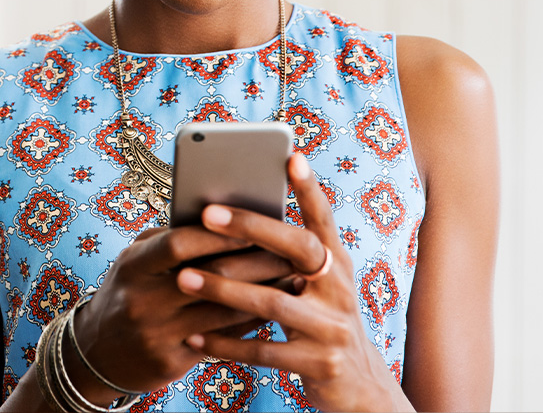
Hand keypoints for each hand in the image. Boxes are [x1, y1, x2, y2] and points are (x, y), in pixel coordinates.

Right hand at [68, 222, 293, 400]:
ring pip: (223, 312)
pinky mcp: (170, 361)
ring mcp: (156, 334)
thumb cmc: (128, 291)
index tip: (256, 224)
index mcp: (133, 265)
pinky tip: (271, 310)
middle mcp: (142, 300)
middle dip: (256, 262)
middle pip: (210, 277)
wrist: (96, 352)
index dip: (220, 233)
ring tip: (291, 279)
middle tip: (290, 251)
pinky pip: (222, 340)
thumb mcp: (135, 261)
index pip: (180, 243)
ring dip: (263, 295)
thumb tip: (224, 219)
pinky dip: (249, 323)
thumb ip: (170, 240)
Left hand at [174, 153, 410, 411]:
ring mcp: (333, 328)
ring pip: (272, 303)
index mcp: (336, 263)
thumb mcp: (316, 286)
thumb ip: (286, 258)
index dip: (308, 188)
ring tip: (183, 279)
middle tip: (205, 213)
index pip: (322, 219)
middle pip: (296, 249)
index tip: (289, 156)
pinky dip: (226, 344)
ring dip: (223, 290)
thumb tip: (227, 219)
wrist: (358, 387)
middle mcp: (340, 289)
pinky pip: (264, 351)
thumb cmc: (320, 321)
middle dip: (250, 227)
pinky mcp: (320, 364)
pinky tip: (195, 337)